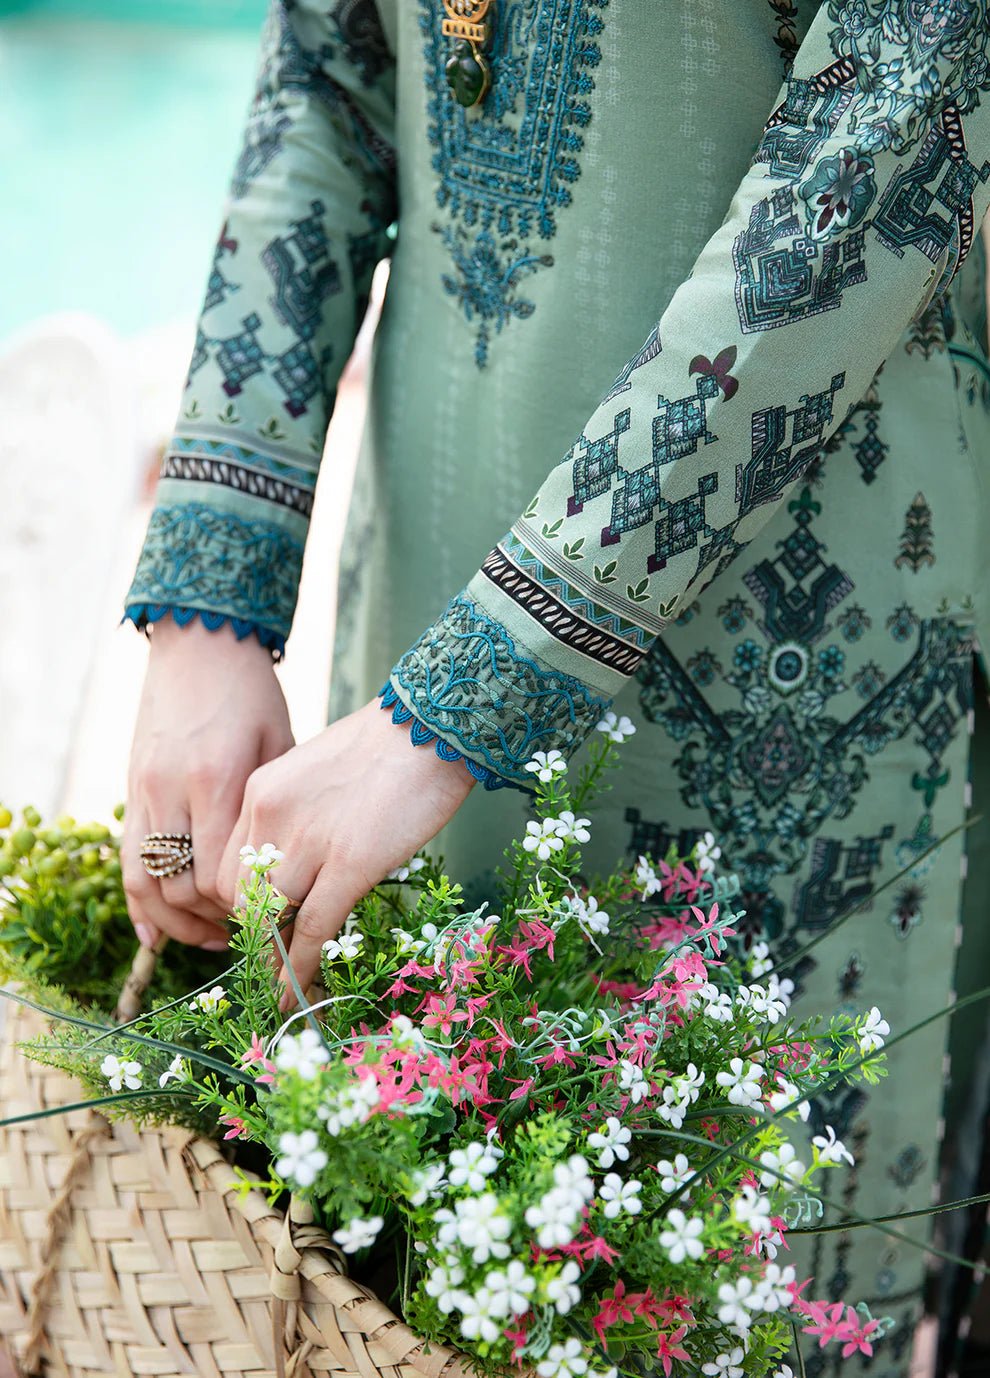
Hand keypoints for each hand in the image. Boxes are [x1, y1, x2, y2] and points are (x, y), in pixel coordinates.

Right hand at [123, 617, 294, 949]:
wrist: (199, 643)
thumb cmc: (252, 693)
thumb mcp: (278, 746)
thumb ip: (273, 808)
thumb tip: (288, 870)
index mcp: (216, 780)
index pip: (218, 876)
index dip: (242, 909)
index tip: (272, 920)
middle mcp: (171, 791)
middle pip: (181, 886)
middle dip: (213, 921)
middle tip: (248, 935)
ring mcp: (143, 791)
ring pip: (145, 881)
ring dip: (175, 921)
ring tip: (211, 940)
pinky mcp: (130, 788)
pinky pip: (126, 859)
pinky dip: (139, 902)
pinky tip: (156, 933)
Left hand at [217, 697, 476, 1006]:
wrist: (429, 727)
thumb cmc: (384, 746)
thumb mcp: (315, 773)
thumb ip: (294, 817)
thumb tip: (295, 869)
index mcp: (258, 793)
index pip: (224, 868)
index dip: (239, 905)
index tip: (260, 924)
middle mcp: (271, 818)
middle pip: (239, 898)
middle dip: (254, 933)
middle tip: (274, 954)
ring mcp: (310, 842)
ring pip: (271, 919)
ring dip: (274, 957)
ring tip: (283, 982)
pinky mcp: (351, 864)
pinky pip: (314, 929)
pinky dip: (302, 967)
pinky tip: (301, 990)